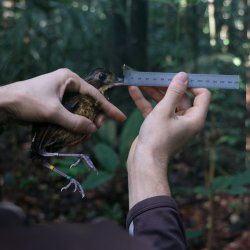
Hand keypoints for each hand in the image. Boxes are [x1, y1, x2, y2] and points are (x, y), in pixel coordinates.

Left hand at [0, 68, 125, 133]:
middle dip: (94, 117)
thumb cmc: (27, 101)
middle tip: (95, 130)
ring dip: (84, 123)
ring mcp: (62, 94)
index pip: (95, 94)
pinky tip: (76, 133)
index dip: (109, 108)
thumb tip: (92, 129)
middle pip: (89, 103)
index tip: (121, 118)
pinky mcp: (56, 103)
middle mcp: (68, 85)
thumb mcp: (53, 112)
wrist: (3, 104)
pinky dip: (75, 124)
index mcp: (69, 79)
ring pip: (80, 110)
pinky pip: (71, 114)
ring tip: (85, 135)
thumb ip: (74, 121)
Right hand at [127, 72, 210, 207]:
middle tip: (155, 77)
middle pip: (180, 97)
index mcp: (194, 118)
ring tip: (142, 81)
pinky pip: (154, 110)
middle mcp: (185, 121)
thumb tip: (183, 75)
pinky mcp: (159, 126)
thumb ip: (174, 92)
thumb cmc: (156, 139)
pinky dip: (145, 101)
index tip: (178, 77)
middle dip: (166, 86)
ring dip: (153, 92)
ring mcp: (171, 124)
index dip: (192, 84)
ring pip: (165, 102)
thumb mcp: (164, 111)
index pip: (202, 95)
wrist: (144, 162)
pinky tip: (134, 91)